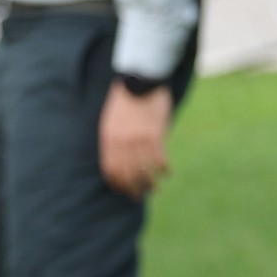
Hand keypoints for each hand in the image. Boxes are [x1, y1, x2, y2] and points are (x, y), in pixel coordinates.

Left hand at [98, 81, 172, 199]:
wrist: (139, 80)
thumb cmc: (125, 100)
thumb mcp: (111, 121)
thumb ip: (115, 141)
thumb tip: (122, 160)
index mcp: (109, 139)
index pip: (111, 169)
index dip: (117, 183)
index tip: (123, 190)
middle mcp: (122, 142)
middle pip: (127, 174)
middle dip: (133, 188)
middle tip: (139, 196)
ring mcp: (138, 139)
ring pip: (143, 170)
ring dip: (150, 183)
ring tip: (155, 189)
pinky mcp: (154, 134)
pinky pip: (159, 158)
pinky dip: (163, 168)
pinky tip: (167, 172)